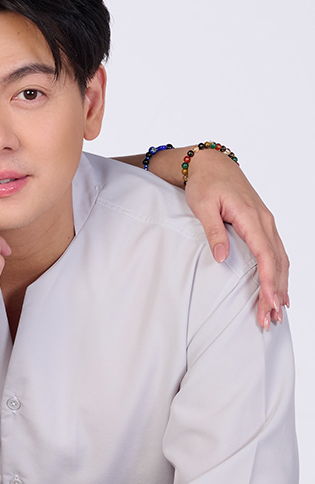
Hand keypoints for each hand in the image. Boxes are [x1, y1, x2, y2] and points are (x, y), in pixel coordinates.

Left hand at [183, 151, 287, 328]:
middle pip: (277, 262)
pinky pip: (277, 253)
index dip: (268, 281)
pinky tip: (279, 290)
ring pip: (281, 259)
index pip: (265, 255)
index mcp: (251, 217)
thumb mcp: (203, 206)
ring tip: (277, 312)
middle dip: (275, 292)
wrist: (212, 163)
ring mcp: (267, 223)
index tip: (269, 302)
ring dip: (280, 286)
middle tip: (270, 319)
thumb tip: (223, 258)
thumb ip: (214, 232)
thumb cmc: (205, 184)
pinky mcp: (264, 225)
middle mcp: (265, 221)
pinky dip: (280, 273)